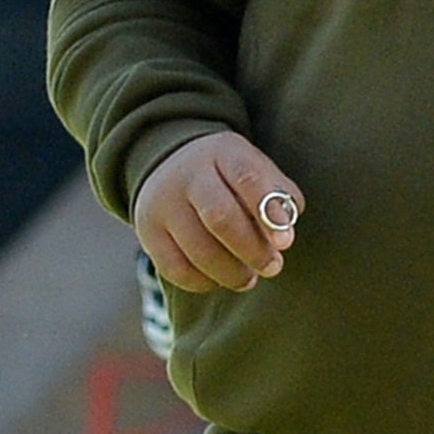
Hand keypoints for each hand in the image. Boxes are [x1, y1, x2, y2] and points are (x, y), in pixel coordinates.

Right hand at [133, 130, 303, 293]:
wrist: (170, 163)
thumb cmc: (229, 174)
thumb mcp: (254, 167)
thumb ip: (277, 195)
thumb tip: (285, 232)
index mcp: (223, 152)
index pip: (247, 178)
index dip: (269, 212)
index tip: (286, 242)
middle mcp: (188, 175)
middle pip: (220, 217)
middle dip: (251, 249)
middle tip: (273, 267)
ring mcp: (163, 204)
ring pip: (197, 248)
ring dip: (230, 272)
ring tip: (249, 278)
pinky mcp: (148, 232)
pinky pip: (174, 268)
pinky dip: (202, 281)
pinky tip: (220, 280)